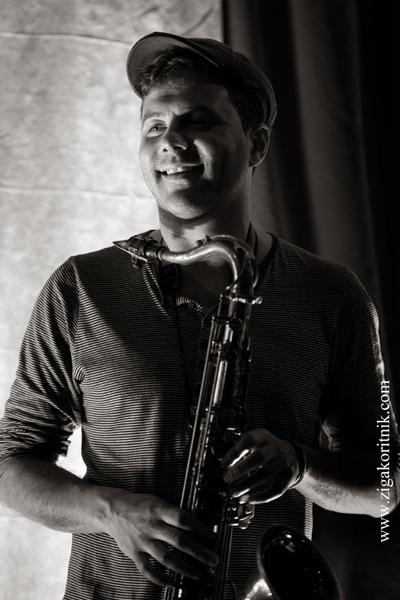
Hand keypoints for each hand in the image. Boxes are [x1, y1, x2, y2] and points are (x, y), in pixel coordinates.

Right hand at [103, 491, 217, 587]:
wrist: (112, 510)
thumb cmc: (139, 505)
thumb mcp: (157, 502)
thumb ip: (173, 514)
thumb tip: (194, 526)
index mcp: (159, 510)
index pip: (182, 519)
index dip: (199, 528)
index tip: (211, 537)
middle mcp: (151, 526)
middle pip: (178, 540)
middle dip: (198, 552)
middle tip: (212, 560)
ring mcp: (142, 541)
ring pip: (166, 557)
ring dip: (184, 568)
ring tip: (198, 574)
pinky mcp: (134, 553)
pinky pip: (148, 569)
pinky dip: (160, 578)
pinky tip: (172, 583)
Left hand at [221, 428, 300, 503]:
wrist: (293, 455)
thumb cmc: (268, 448)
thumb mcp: (256, 439)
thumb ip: (239, 440)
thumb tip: (225, 438)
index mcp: (264, 438)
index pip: (249, 441)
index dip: (236, 452)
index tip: (224, 463)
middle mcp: (274, 449)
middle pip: (259, 457)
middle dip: (241, 469)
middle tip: (227, 478)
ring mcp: (282, 464)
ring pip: (265, 475)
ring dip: (247, 485)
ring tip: (233, 492)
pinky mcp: (287, 478)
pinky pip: (275, 490)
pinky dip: (262, 497)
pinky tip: (250, 499)